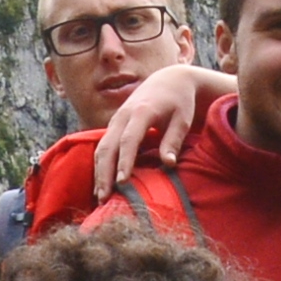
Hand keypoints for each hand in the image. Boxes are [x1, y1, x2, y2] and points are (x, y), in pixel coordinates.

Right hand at [87, 59, 219, 189]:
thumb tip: (169, 165)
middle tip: (104, 198)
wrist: (168, 81)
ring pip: (100, 149)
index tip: (122, 182)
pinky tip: (101, 185)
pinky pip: (102, 148)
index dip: (124, 161)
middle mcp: (123, 116)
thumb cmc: (179, 102)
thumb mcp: (182, 119)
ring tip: (100, 198)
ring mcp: (115, 120)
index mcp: (141, 112)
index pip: (129, 140)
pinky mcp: (113, 126)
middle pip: (108, 147)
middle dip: (104, 173)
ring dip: (99, 173)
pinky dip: (100, 166)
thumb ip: (173, 141)